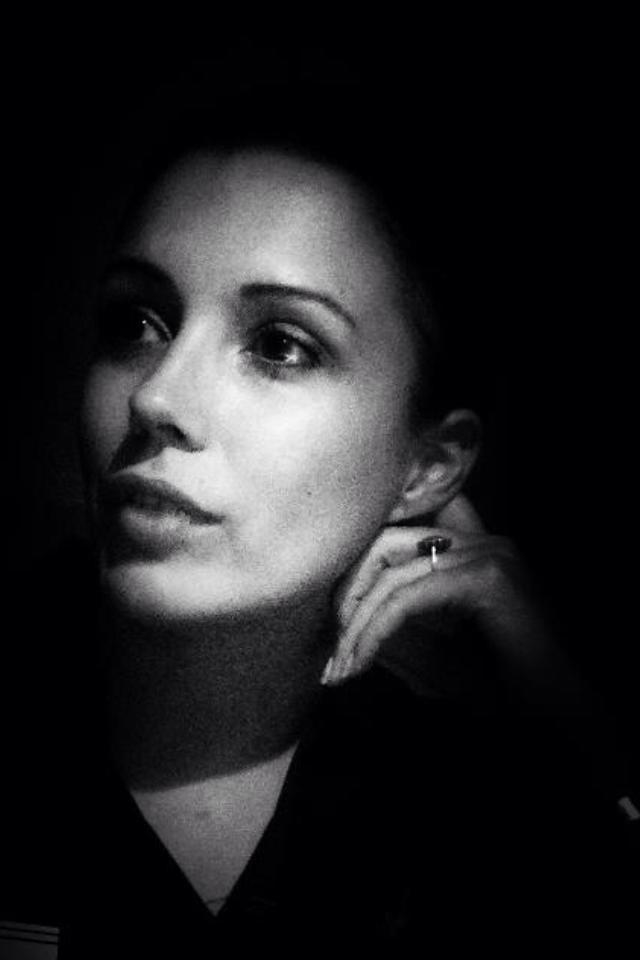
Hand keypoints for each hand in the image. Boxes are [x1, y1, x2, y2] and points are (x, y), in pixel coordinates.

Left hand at [323, 494, 571, 708]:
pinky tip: (360, 661)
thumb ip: (396, 624)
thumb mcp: (435, 654)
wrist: (561, 724)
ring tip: (340, 666)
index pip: (398, 538)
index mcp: (473, 552)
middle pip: (385, 543)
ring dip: (355, 621)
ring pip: (391, 571)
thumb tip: (345, 616)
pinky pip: (408, 597)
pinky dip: (375, 630)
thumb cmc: (502, 693)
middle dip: (347, 593)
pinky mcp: (488, 579)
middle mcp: (483, 542)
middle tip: (332, 647)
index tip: (338, 625)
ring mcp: (489, 555)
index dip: (359, 573)